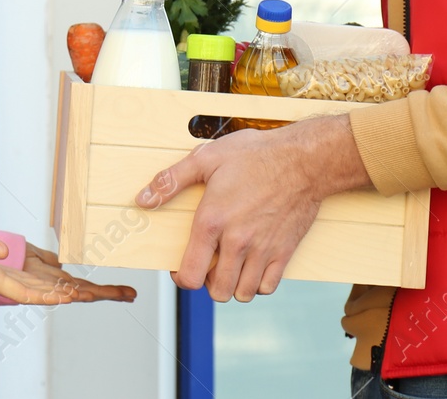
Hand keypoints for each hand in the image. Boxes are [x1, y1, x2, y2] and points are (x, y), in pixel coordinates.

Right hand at [0, 223, 136, 304]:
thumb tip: (4, 248)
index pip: (30, 291)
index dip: (55, 295)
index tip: (77, 298)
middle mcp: (14, 280)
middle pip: (59, 290)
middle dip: (92, 293)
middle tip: (127, 294)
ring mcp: (19, 272)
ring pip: (60, 282)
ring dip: (89, 287)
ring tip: (119, 290)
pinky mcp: (18, 262)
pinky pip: (48, 269)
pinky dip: (69, 274)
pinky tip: (87, 277)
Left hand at [22, 243, 136, 302]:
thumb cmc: (0, 259)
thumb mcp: (29, 254)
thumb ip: (46, 260)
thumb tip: (64, 264)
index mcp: (49, 278)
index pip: (81, 285)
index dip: (104, 289)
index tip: (127, 293)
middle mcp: (43, 285)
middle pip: (79, 290)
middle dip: (105, 294)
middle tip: (131, 295)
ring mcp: (29, 287)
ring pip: (63, 293)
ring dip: (85, 294)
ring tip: (109, 294)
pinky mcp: (12, 288)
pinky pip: (35, 293)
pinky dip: (53, 295)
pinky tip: (70, 295)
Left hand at [134, 116, 367, 301]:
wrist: (304, 159)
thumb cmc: (256, 154)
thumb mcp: (206, 158)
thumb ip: (171, 181)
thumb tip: (143, 199)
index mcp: (212, 222)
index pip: (190, 275)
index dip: (181, 278)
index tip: (182, 269)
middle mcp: (237, 242)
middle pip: (217, 291)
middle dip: (208, 283)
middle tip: (209, 266)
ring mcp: (263, 250)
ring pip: (243, 293)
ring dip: (233, 286)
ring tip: (230, 267)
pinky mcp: (285, 251)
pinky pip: (268, 287)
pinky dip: (258, 283)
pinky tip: (253, 266)